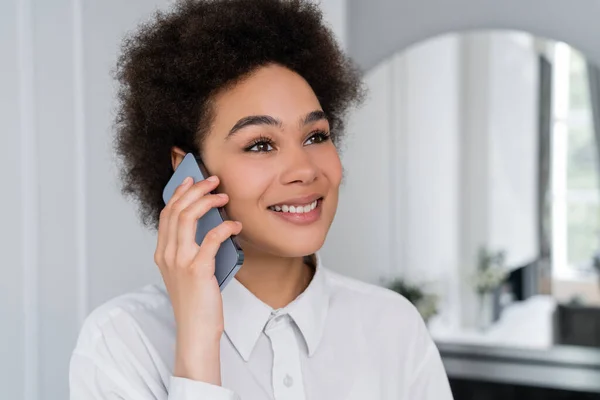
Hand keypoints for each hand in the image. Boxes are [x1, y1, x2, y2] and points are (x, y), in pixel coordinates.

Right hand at [154, 175, 241, 383]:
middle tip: (214, 181)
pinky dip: (225, 227)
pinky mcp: (197, 270)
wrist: (196, 330)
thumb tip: (211, 225)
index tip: (192, 180)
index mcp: (162, 253)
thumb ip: (192, 249)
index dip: (179, 193)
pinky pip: (211, 238)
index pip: (167, 213)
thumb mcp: (188, 271)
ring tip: (224, 196)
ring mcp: (180, 261)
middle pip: (176, 209)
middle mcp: (167, 254)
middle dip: (195, 190)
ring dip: (207, 201)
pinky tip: (235, 226)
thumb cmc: (196, 302)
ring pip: (188, 217)